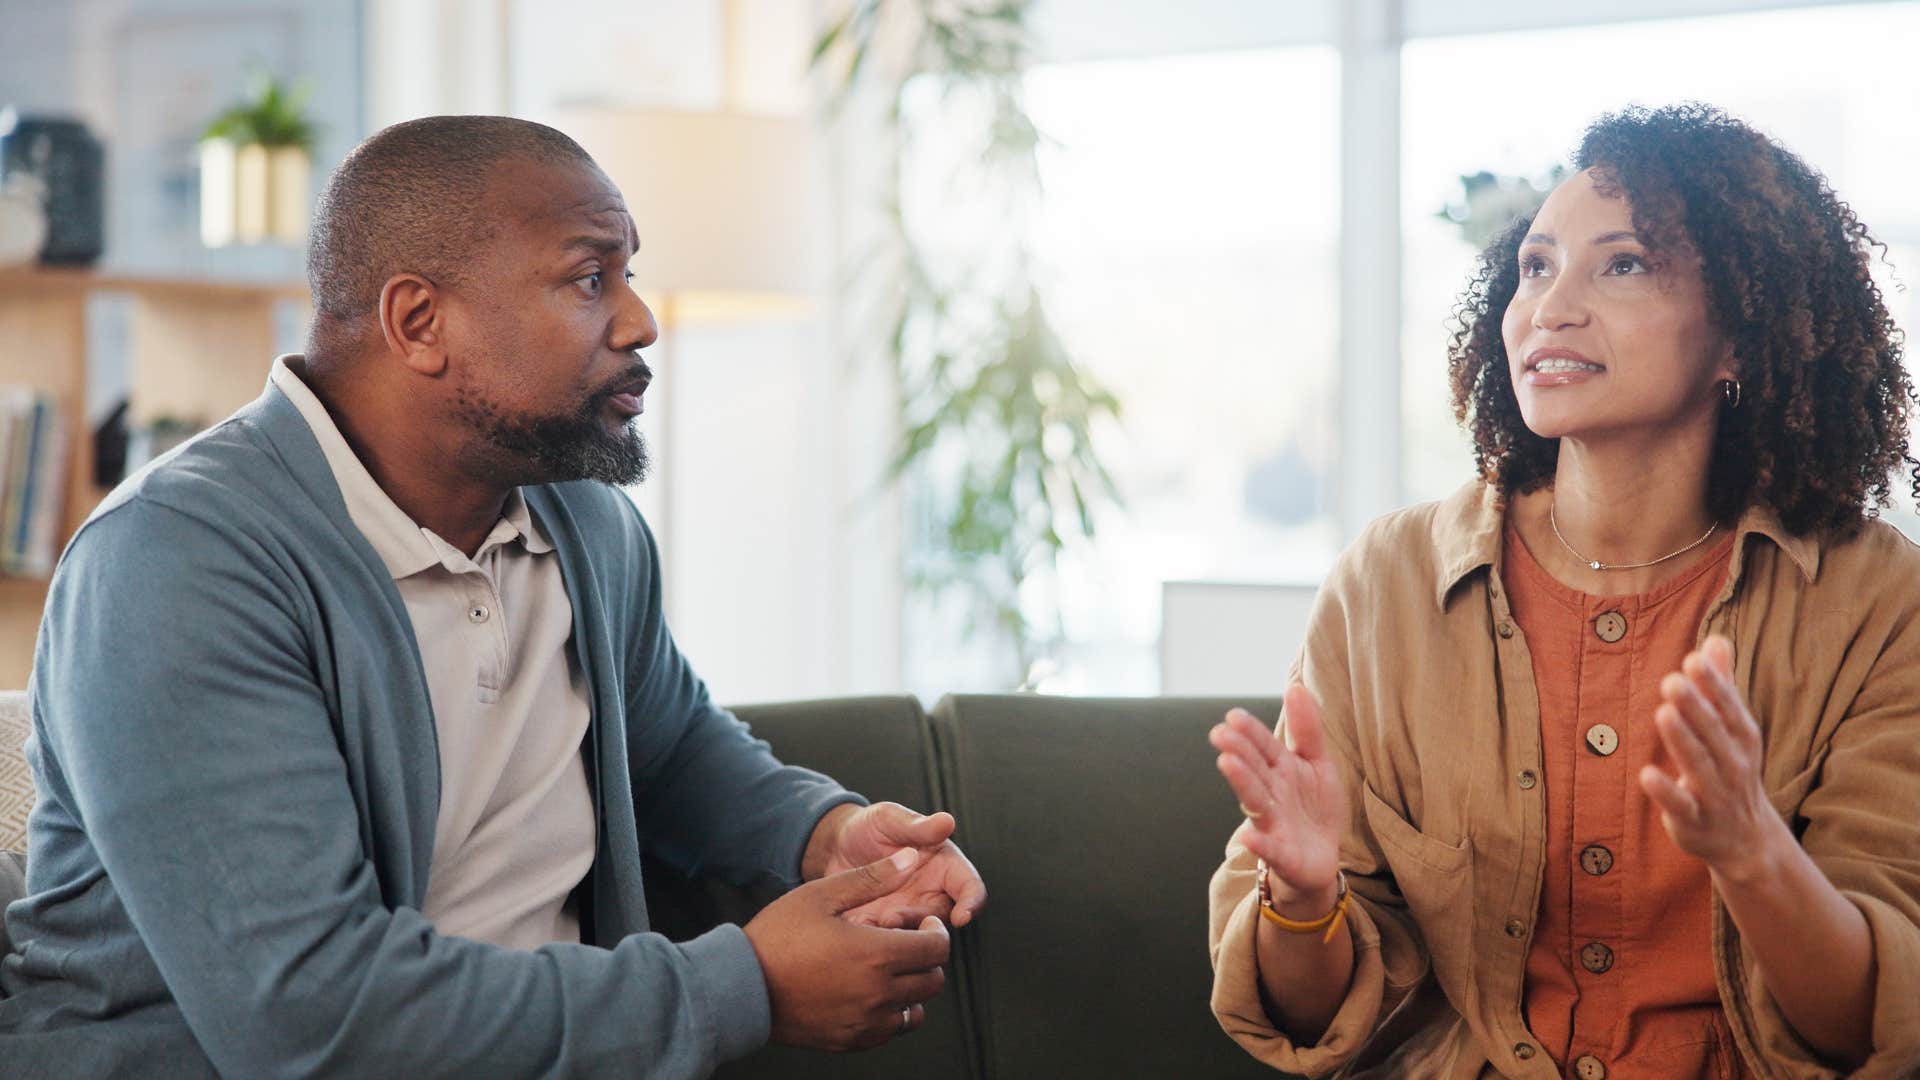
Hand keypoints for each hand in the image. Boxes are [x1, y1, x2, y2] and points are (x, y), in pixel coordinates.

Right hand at [745, 848, 951, 1050]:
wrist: (741, 987)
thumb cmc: (778, 936)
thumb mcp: (822, 895)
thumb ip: (872, 877)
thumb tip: (910, 858)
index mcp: (876, 954)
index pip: (937, 949)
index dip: (935, 931)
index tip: (918, 923)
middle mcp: (878, 994)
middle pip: (934, 981)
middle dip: (926, 958)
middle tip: (901, 943)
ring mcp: (866, 1022)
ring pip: (917, 1011)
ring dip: (911, 988)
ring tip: (884, 969)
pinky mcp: (852, 1040)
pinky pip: (891, 1030)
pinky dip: (891, 1012)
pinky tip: (868, 991)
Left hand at [810, 802, 987, 928]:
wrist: (835, 847)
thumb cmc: (869, 827)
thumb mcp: (889, 819)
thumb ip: (917, 826)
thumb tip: (946, 821)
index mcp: (943, 865)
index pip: (969, 886)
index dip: (971, 902)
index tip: (962, 916)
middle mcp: (930, 893)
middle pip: (941, 917)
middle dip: (920, 923)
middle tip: (891, 917)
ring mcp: (908, 912)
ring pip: (915, 935)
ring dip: (896, 934)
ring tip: (871, 920)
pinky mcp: (883, 927)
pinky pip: (885, 943)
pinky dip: (872, 939)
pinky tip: (855, 925)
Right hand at [1209, 685, 1347, 912]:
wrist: (1321, 856)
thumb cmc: (1314, 806)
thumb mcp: (1317, 763)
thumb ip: (1307, 728)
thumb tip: (1295, 686)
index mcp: (1280, 769)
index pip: (1263, 746)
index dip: (1251, 731)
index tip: (1233, 715)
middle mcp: (1271, 793)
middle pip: (1254, 769)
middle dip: (1239, 751)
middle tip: (1220, 733)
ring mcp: (1273, 823)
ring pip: (1256, 800)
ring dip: (1242, 782)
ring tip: (1227, 763)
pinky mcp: (1282, 853)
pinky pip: (1269, 849)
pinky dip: (1259, 845)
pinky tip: (1249, 839)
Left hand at [1641, 635, 1790, 883]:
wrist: (1745, 840)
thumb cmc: (1730, 769)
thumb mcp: (1732, 729)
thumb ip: (1720, 685)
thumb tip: (1715, 639)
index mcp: (1741, 738)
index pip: (1728, 708)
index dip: (1713, 685)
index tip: (1693, 660)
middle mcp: (1733, 764)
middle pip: (1712, 733)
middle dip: (1694, 707)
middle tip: (1672, 681)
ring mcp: (1715, 795)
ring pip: (1698, 765)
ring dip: (1682, 740)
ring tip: (1663, 713)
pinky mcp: (1693, 821)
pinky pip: (1680, 805)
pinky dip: (1666, 792)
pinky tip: (1646, 774)